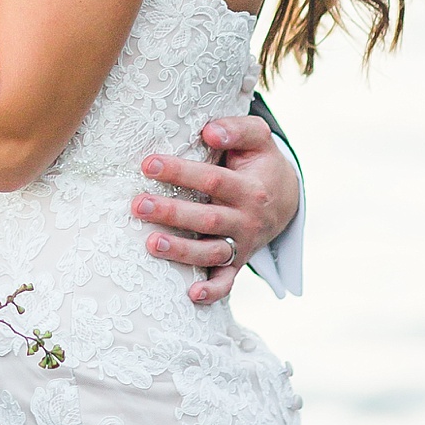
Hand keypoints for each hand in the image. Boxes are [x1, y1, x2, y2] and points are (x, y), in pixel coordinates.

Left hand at [131, 108, 299, 305]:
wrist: (286, 198)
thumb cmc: (259, 162)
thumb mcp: (257, 138)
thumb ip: (237, 129)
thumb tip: (209, 132)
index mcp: (250, 188)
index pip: (213, 180)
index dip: (181, 172)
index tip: (148, 164)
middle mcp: (247, 219)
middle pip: (208, 219)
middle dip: (172, 213)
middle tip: (138, 205)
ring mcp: (242, 244)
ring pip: (213, 252)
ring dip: (182, 252)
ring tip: (151, 244)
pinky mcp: (238, 261)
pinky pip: (227, 282)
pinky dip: (212, 292)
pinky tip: (190, 295)